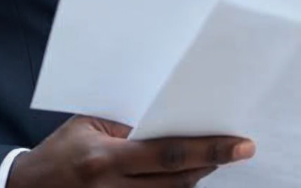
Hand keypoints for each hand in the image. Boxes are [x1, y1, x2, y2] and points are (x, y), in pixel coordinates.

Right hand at [8, 115, 253, 187]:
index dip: (207, 149)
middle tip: (239, 149)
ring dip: (196, 177)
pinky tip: (186, 176)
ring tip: (213, 158)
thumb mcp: (89, 125)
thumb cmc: (60, 150)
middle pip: (177, 181)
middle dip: (210, 162)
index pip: (167, 154)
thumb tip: (172, 118)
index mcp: (104, 160)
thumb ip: (128, 125)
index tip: (240, 144)